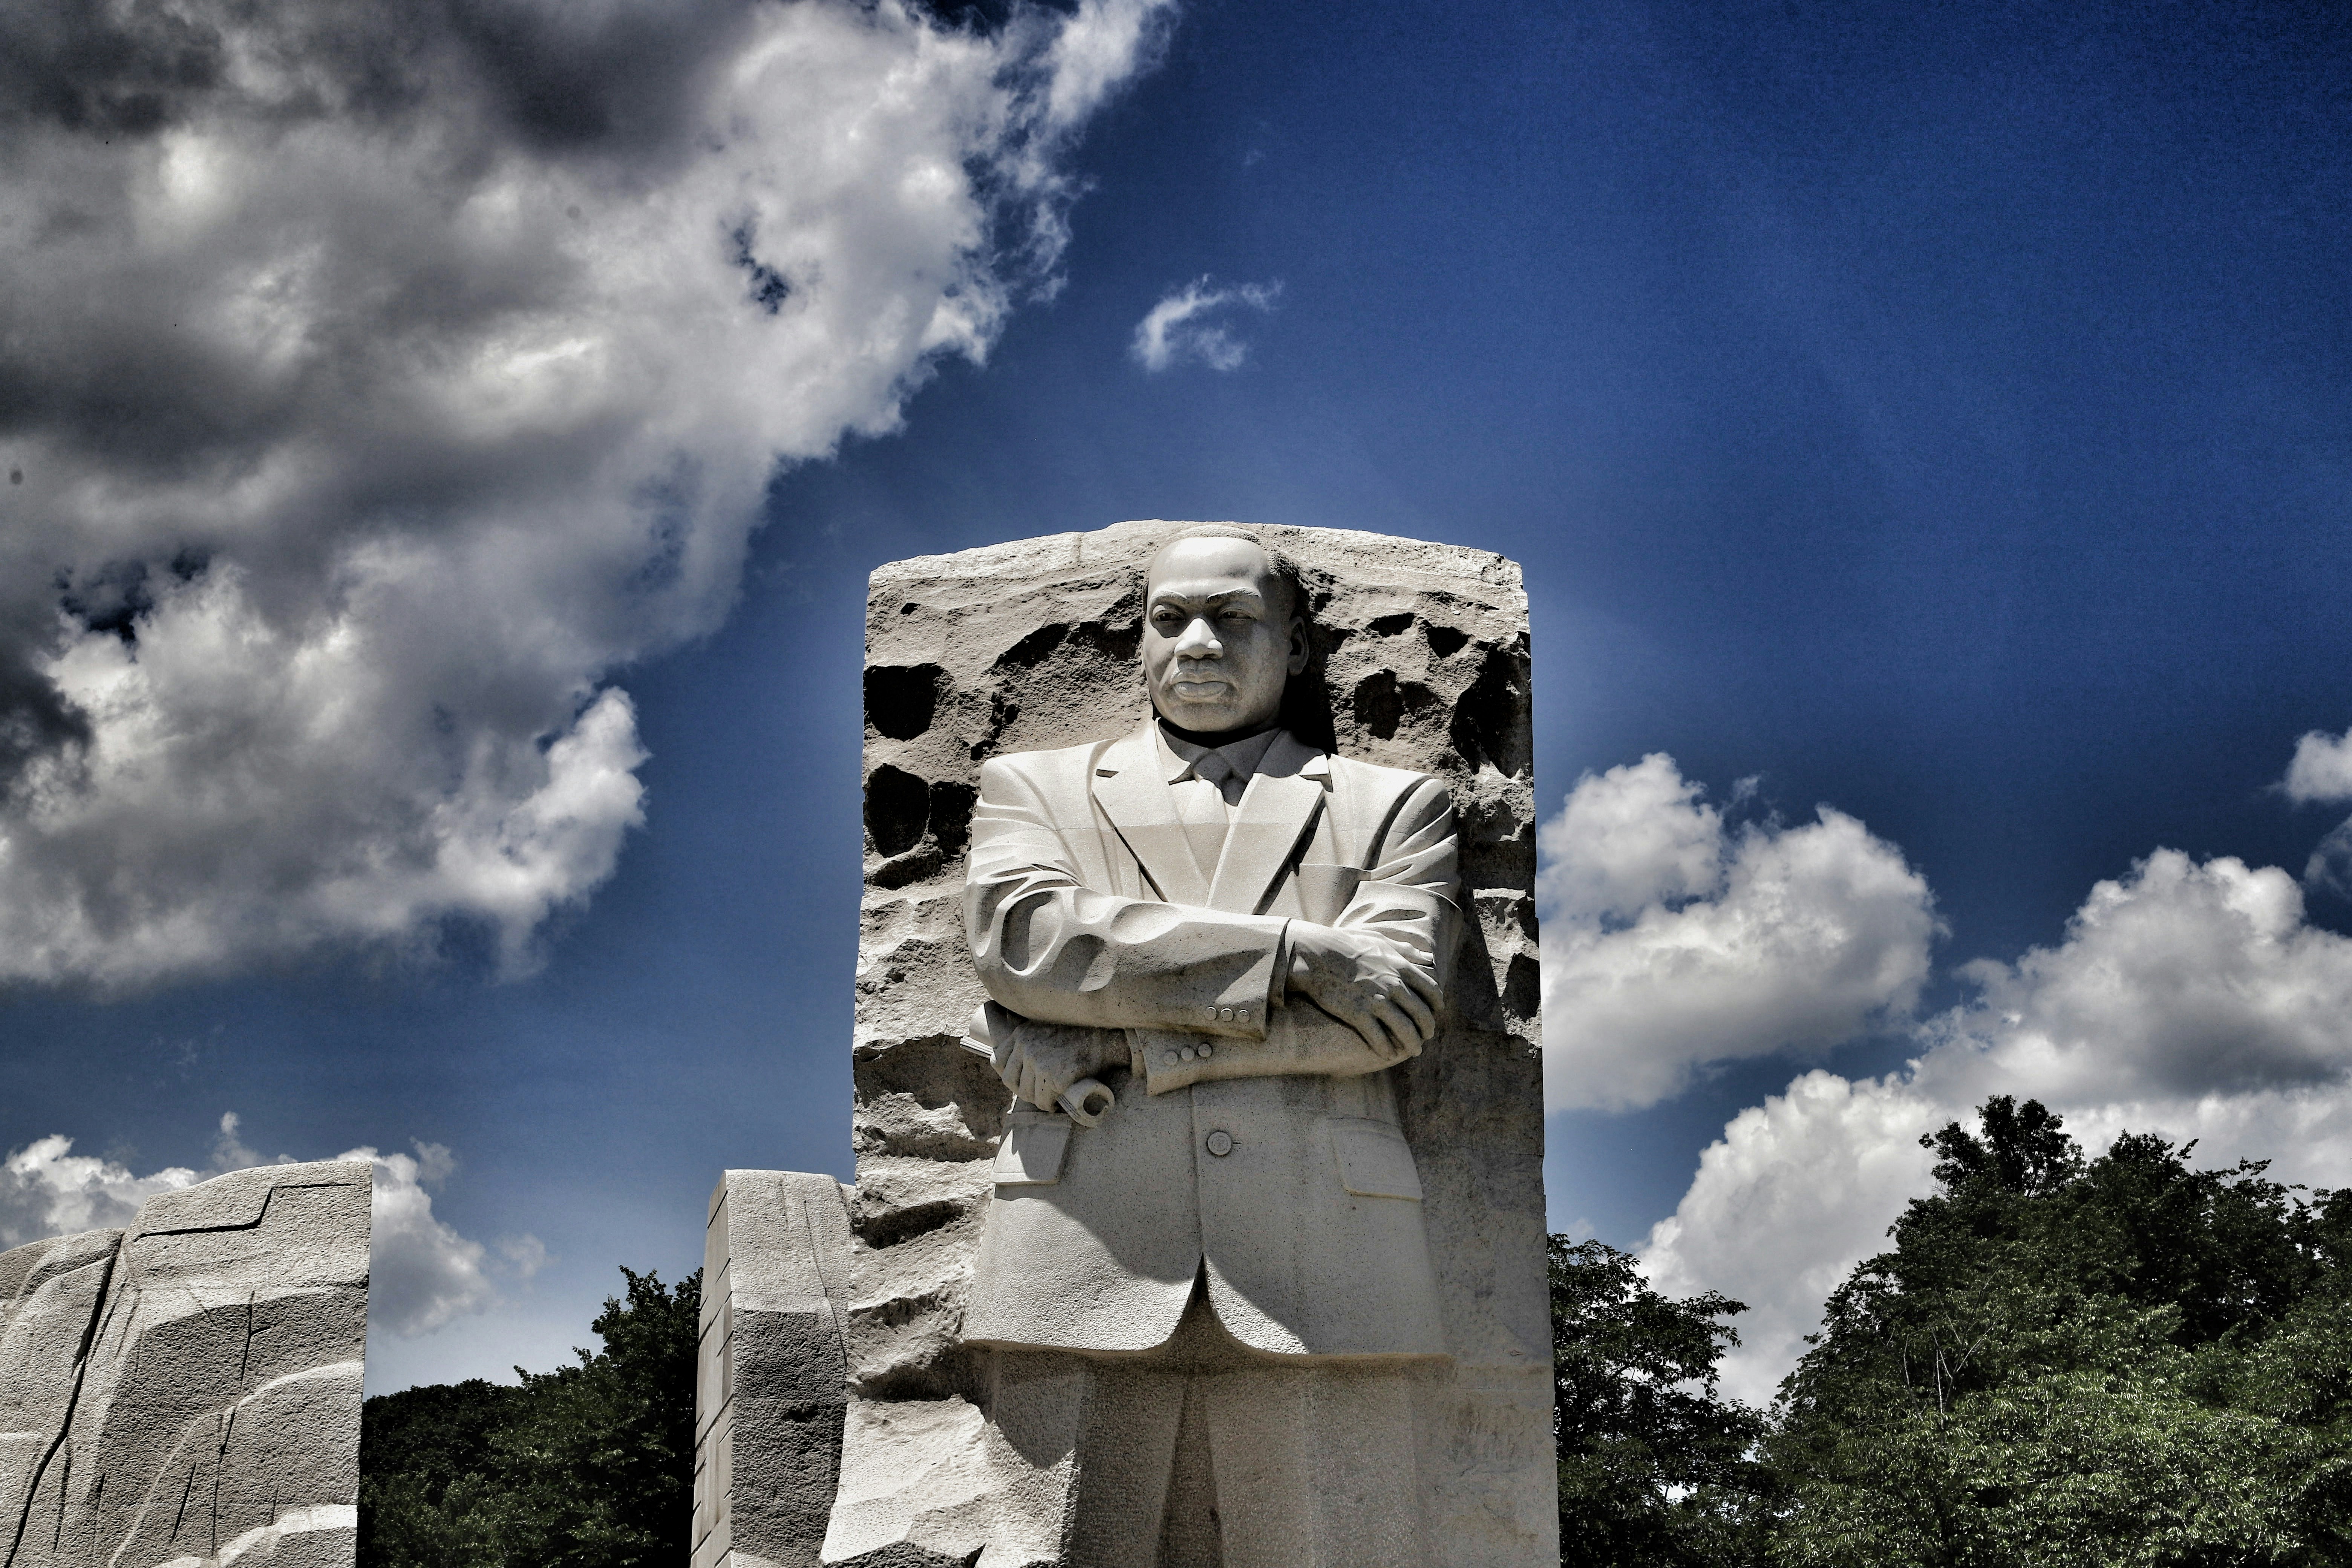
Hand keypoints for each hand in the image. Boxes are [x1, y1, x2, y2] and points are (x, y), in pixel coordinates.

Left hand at [992, 1016, 1114, 1111]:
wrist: (1107, 1037)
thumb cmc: (1080, 1033)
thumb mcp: (1046, 1026)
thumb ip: (1031, 1037)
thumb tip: (1017, 1055)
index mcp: (1022, 1033)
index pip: (998, 1061)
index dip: (1010, 1074)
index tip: (1024, 1080)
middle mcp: (1027, 1046)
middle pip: (1011, 1080)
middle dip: (1024, 1090)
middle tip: (1039, 1093)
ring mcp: (1040, 1061)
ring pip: (1028, 1094)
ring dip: (1038, 1100)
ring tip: (1050, 1099)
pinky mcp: (1055, 1077)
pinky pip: (1044, 1101)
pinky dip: (1050, 1106)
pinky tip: (1058, 1103)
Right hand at [1284, 924, 1441, 1059]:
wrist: (1318, 954)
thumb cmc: (1348, 945)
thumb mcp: (1381, 940)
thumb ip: (1405, 950)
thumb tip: (1427, 956)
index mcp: (1401, 968)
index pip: (1431, 990)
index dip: (1437, 1004)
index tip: (1437, 1012)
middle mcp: (1393, 985)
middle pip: (1421, 1013)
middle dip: (1427, 1028)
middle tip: (1427, 1036)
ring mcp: (1376, 1000)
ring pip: (1404, 1029)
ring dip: (1412, 1043)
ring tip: (1414, 1051)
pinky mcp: (1358, 1014)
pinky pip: (1378, 1037)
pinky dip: (1386, 1049)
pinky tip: (1388, 1055)